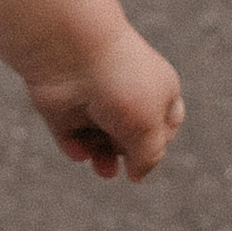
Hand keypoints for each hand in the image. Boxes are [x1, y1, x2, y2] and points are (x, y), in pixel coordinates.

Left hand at [22, 27, 184, 182]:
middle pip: (131, 138)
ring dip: (103, 158)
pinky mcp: (64, 109)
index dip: (162, 140)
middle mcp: (125, 94)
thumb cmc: (121, 85)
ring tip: (103, 167)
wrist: (72, 55)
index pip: (167, 124)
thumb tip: (136, 175)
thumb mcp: (150, 128)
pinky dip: (75, 149)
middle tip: (122, 148)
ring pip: (100, 142)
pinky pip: (71, 139)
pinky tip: (80, 149)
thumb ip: (149, 157)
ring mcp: (93, 102)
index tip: (156, 139)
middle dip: (128, 153)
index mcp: (157, 90)